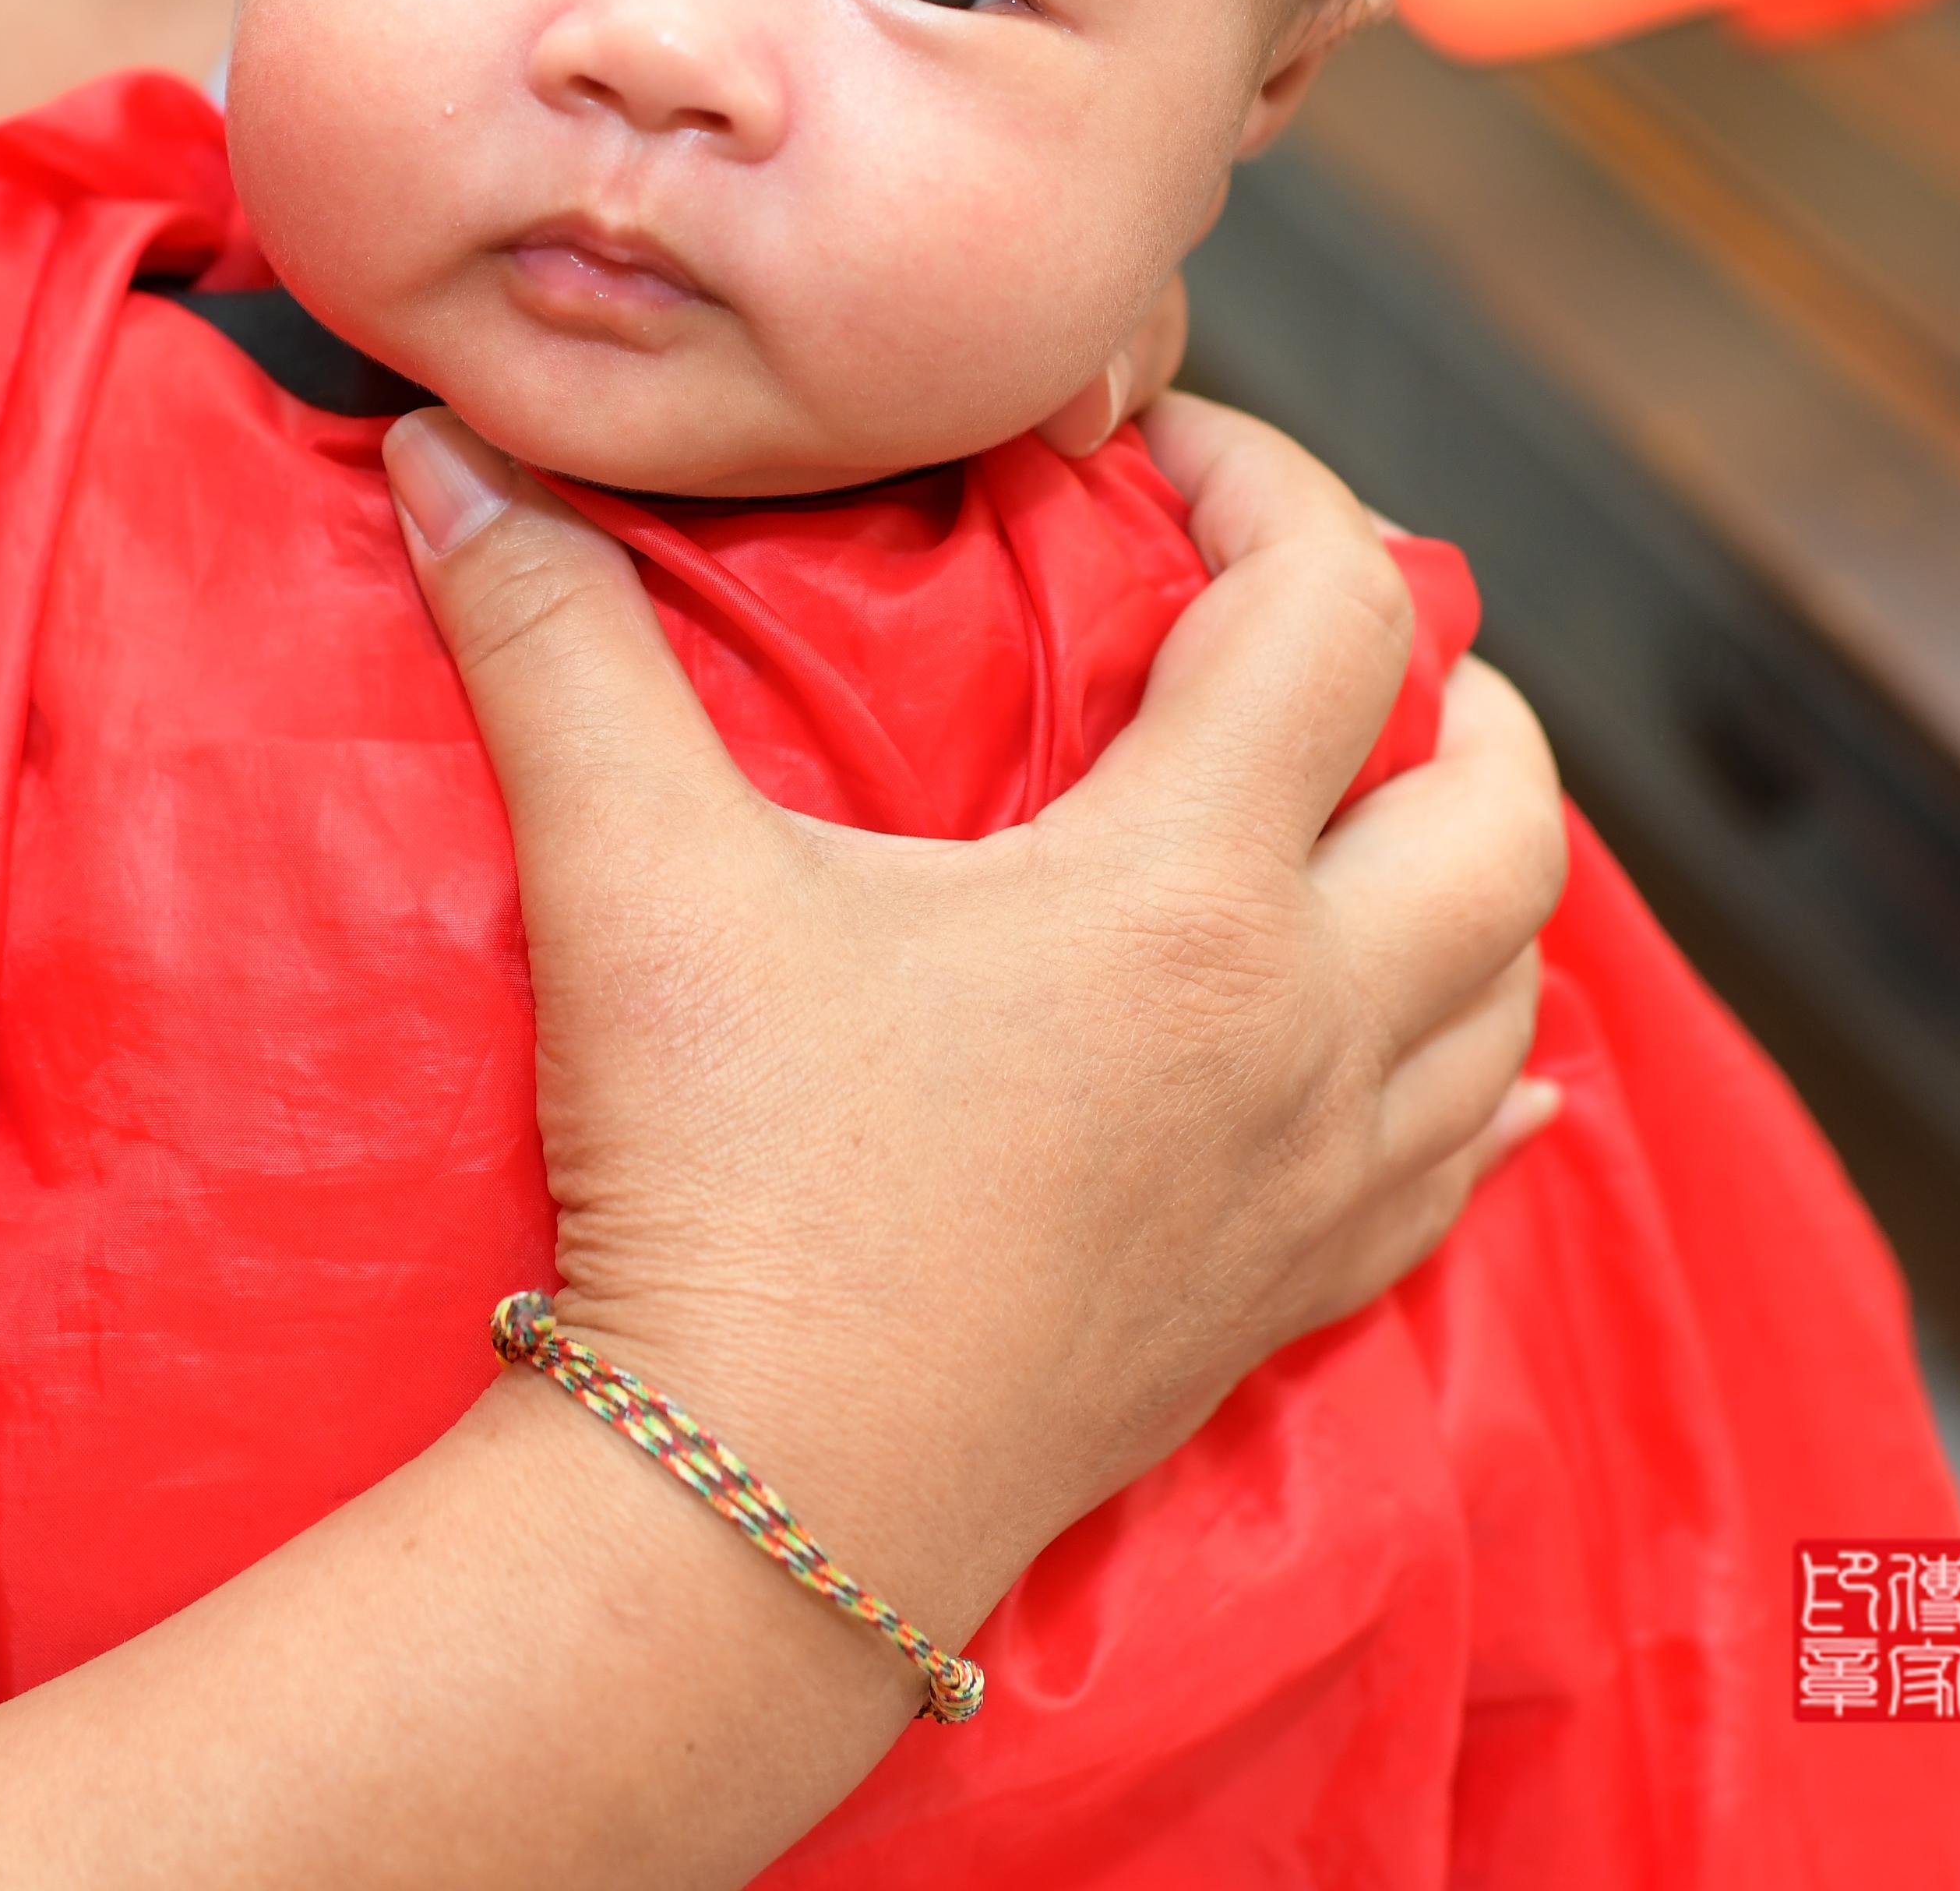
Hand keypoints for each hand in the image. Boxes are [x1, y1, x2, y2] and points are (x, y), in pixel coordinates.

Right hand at [380, 390, 1563, 1655]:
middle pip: (1504, 809)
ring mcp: (1312, 1180)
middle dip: (1462, 686)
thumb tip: (448, 450)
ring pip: (1511, 984)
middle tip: (1334, 625)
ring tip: (1402, 804)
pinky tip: (1491, 1074)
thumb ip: (555, 642)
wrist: (762, 1513)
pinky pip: (1462, 1174)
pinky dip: (1489, 1086)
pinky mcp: (1280, 1301)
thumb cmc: (722, 1189)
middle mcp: (1302, 1026)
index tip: (1168, 447)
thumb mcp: (634, 886)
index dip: (1276, 481)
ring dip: (1483, 871)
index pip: (1332, 611)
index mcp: (1186, 892)